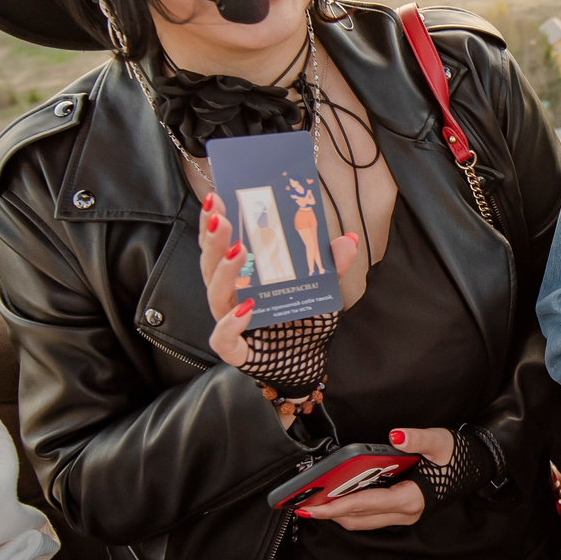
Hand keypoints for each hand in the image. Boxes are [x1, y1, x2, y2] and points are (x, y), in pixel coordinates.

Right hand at [197, 195, 364, 364]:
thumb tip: (349, 238)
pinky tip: (246, 307)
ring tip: (238, 250)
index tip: (217, 196)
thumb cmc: (304, 322)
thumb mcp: (321, 289)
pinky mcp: (235, 350)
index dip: (214, 222)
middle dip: (214, 240)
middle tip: (221, 217)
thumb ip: (331, 265)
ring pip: (215, 295)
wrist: (308, 362)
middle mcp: (230, 296)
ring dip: (225, 272)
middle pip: (211, 265)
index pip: (221, 245)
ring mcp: (229, 322)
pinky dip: (231, 323)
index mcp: (243, 276)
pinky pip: (223, 337)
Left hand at [297, 426, 453, 530]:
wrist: (476, 466)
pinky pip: (371, 517)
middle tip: (303, 505)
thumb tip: (395, 436)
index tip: (314, 505)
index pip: (367, 504)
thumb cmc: (457, 455)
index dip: (338, 505)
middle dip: (330, 514)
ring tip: (315, 504)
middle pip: (360, 519)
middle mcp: (406, 512)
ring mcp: (405, 515)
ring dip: (339, 515)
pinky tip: (338, 499)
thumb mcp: (439, 442)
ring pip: (364, 522)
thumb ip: (416, 439)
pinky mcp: (402, 511)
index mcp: (412, 498)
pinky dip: (352, 511)